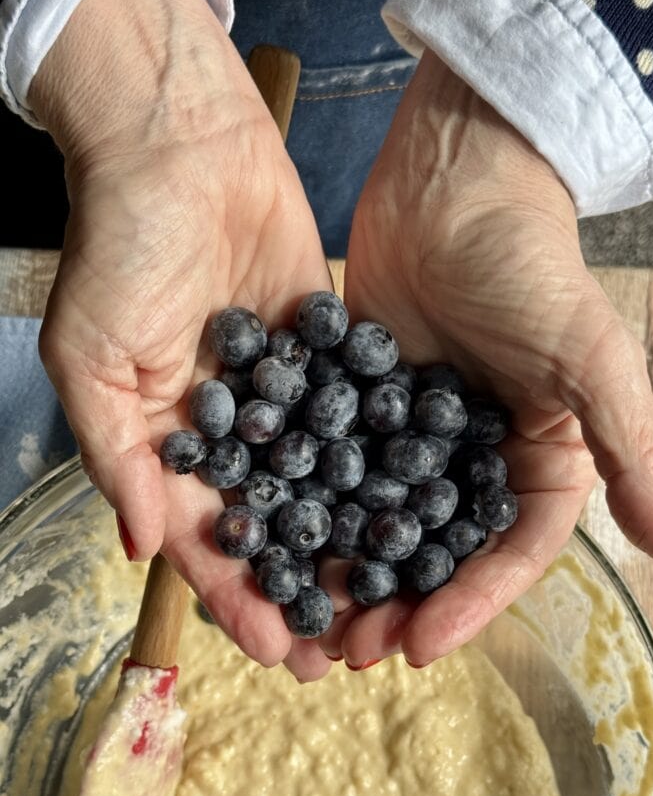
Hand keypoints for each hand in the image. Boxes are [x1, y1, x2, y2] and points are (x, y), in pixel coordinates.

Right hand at [32, 0, 333, 679]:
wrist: (182, 146)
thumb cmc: (120, 247)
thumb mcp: (91, 359)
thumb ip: (117, 457)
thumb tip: (142, 548)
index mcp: (168, 443)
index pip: (207, 538)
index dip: (240, 595)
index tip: (280, 650)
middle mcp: (230, 429)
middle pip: (273, 526)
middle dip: (304, 587)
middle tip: (346, 650)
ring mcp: (283, 393)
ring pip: (321, 485)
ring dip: (349, 542)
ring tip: (390, 598)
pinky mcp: (328, 352)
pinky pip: (356, 419)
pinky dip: (382, 465)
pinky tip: (418, 510)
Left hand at [332, 50, 652, 669]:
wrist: (453, 182)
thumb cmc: (533, 267)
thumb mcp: (593, 363)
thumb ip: (635, 457)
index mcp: (534, 462)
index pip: (507, 554)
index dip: (469, 605)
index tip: (420, 647)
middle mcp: (472, 459)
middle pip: (436, 551)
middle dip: (398, 603)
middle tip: (351, 651)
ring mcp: (409, 435)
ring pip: (377, 522)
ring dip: (348, 572)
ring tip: (310, 620)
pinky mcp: (356, 404)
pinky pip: (331, 468)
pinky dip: (308, 509)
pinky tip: (274, 545)